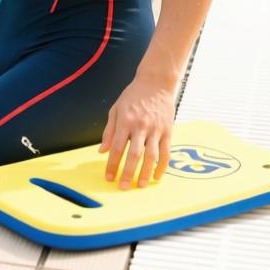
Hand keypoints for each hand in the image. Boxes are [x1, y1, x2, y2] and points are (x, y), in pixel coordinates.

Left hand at [98, 74, 176, 188]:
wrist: (156, 83)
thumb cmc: (133, 96)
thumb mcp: (116, 109)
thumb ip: (109, 131)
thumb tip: (102, 150)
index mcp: (125, 121)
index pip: (117, 147)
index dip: (112, 164)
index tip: (109, 177)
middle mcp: (140, 126)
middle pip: (134, 154)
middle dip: (128, 173)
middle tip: (124, 187)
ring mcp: (156, 129)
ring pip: (152, 156)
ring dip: (146, 173)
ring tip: (141, 185)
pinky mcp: (168, 131)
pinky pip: (166, 152)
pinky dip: (163, 166)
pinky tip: (158, 176)